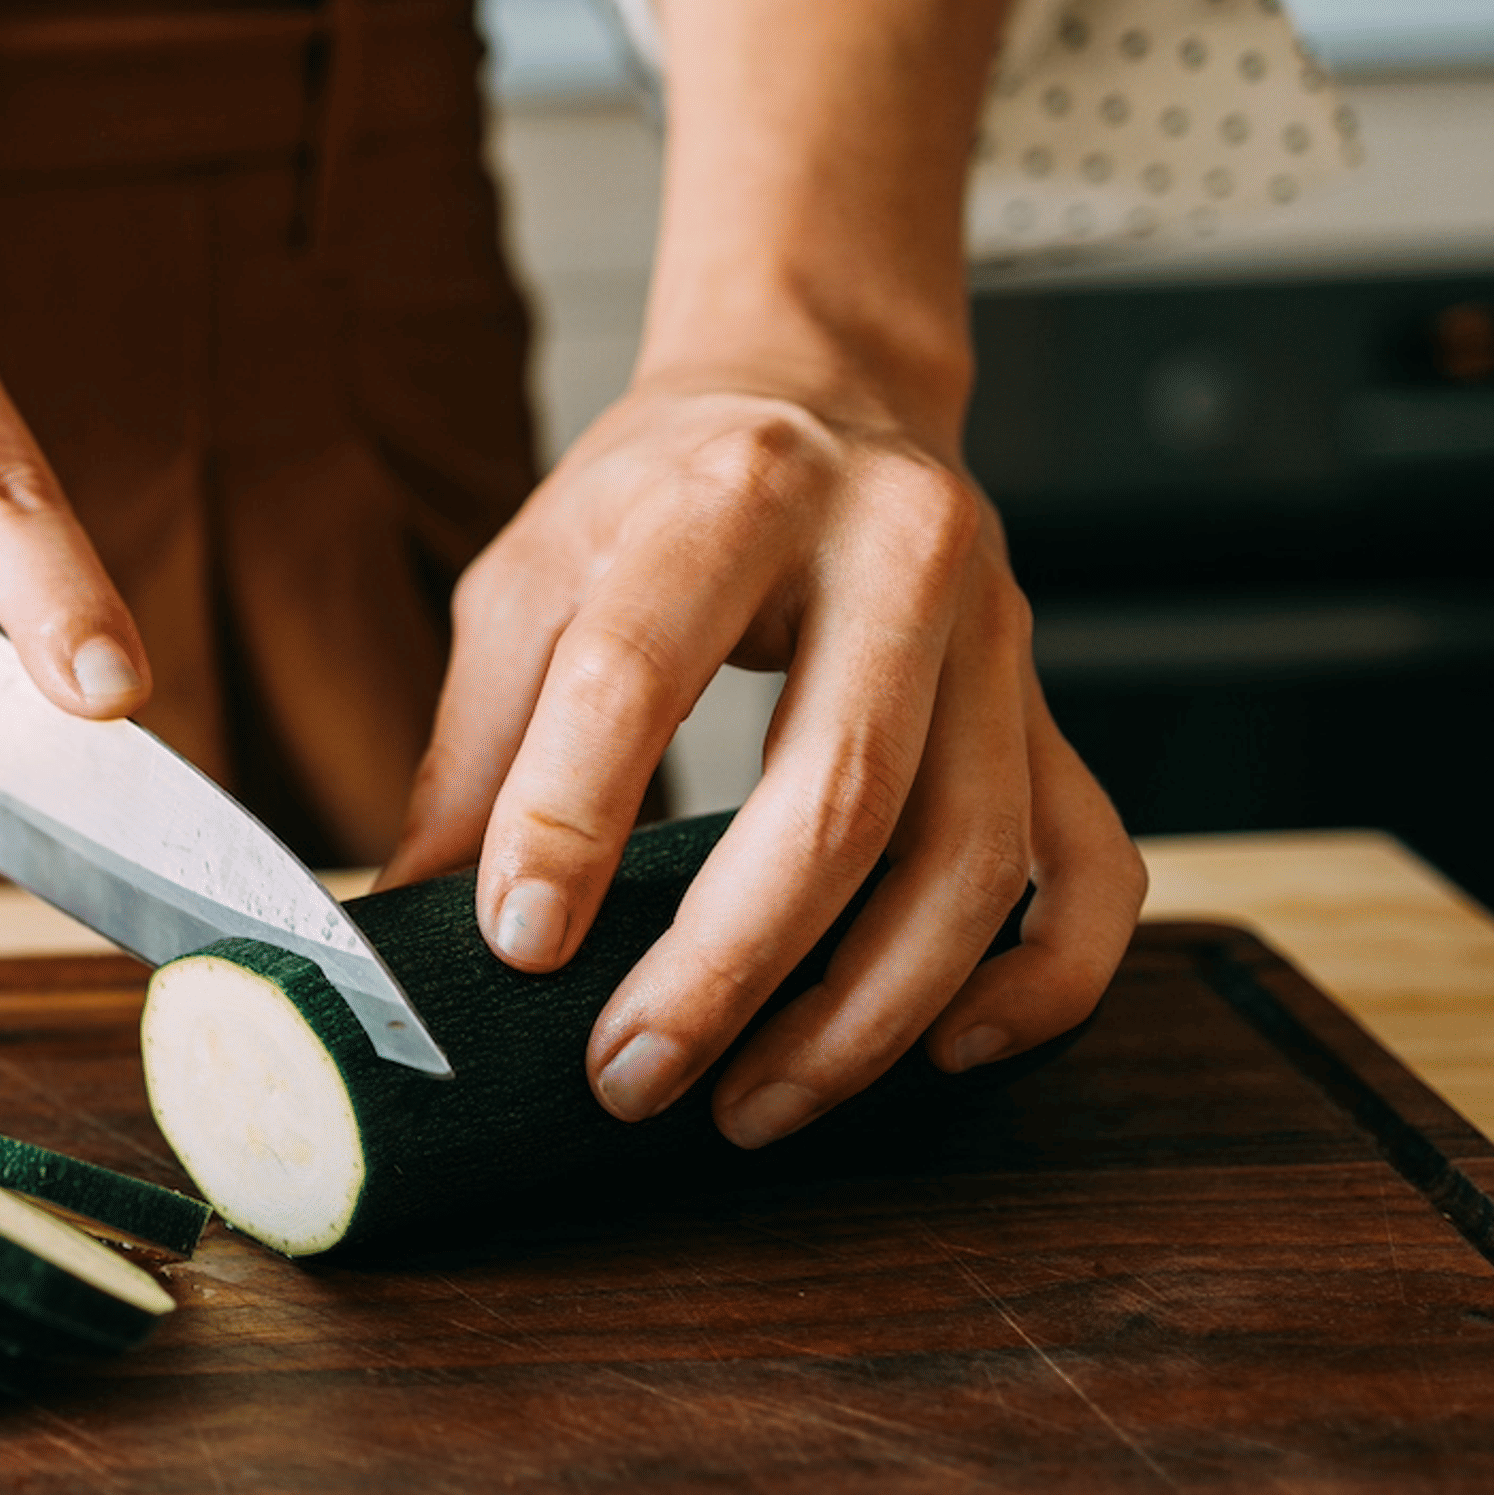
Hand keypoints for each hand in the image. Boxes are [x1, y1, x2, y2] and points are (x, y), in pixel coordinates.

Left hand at [380, 369, 1143, 1145]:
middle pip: (836, 791)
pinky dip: (1040, 980)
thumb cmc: (665, 498)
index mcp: (736, 494)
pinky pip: (1090, 869)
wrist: (823, 390)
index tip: (516, 944)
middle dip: (726, 965)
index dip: (568, 817)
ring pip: (970, 858)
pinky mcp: (1048, 709)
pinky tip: (947, 1051)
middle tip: (630, 1075)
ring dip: (860, 1014)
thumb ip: (474, 747)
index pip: (641, 665)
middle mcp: (896, 553)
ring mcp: (998, 637)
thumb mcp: (534, 576)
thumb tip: (403, 922)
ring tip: (748, 1105)